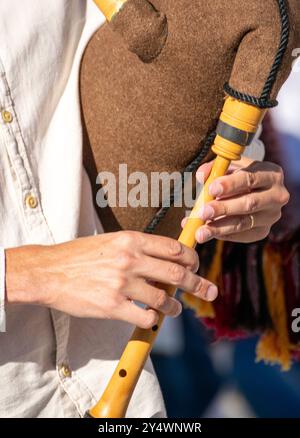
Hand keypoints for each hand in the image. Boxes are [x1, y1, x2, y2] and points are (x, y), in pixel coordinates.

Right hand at [5, 232, 217, 328]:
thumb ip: (138, 248)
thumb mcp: (111, 241)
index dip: (192, 259)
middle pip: (177, 273)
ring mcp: (122, 283)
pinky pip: (146, 317)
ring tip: (176, 308)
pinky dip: (154, 320)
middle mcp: (130, 259)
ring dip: (175, 306)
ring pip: (164, 298)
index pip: (174, 248)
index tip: (197, 266)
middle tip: (208, 290)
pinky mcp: (112, 306)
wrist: (50, 271)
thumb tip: (165, 258)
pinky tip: (152, 318)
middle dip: (198, 283)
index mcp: (131, 240)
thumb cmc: (80, 256)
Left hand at [183, 157, 289, 243]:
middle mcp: (277, 195)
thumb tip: (200, 174)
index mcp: (270, 173)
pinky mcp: (263, 231)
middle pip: (249, 203)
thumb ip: (213, 169)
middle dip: (224, 208)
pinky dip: (223, 234)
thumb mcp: (227, 167)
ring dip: (219, 228)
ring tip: (200, 232)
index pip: (250, 178)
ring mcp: (272, 215)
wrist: (250, 191)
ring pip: (244, 223)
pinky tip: (208, 233)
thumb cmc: (236, 175)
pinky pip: (242, 235)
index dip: (230, 184)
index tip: (212, 189)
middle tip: (203, 212)